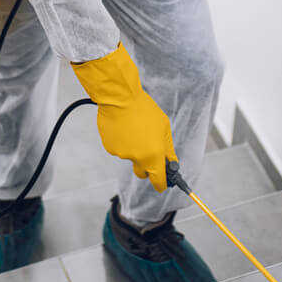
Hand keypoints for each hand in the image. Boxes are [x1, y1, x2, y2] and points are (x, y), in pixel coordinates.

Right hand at [71, 43, 175, 190]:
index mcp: (153, 154)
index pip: (158, 180)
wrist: (119, 98)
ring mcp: (121, 154)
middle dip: (147, 167)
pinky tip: (123, 127)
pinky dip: (122, 141)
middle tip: (149, 150)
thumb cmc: (144, 109)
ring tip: (134, 127)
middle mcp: (136, 158)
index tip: (163, 184)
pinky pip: (119, 148)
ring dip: (134, 147)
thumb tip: (171, 163)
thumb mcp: (164, 127)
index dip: (161, 183)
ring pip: (130, 156)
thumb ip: (167, 149)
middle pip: (142, 172)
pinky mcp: (110, 147)